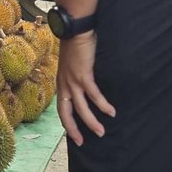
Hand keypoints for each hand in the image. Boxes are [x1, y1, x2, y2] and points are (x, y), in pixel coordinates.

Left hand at [54, 32, 115, 146]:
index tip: (73, 134)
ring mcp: (73, 81)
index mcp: (61, 83)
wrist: (75, 29)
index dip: (67, 122)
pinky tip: (110, 112)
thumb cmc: (75, 44)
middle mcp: (64, 84)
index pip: (61, 108)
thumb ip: (75, 76)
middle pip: (66, 113)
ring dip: (91, 122)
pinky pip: (93, 95)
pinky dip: (102, 105)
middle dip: (73, 129)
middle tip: (82, 142)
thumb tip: (85, 84)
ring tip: (101, 132)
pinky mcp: (83, 76)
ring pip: (81, 108)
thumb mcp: (71, 64)